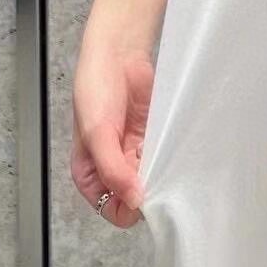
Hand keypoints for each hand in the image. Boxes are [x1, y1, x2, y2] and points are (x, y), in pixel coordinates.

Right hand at [71, 39, 153, 228]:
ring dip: (162, 175)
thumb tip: (134, 202)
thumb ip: (112, 170)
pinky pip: (165, 159)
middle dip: (149, 191)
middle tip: (160, 177)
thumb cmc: (95, 91)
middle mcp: (114, 170)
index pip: (112, 210)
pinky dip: (171, 159)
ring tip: (168, 162)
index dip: (129, 208)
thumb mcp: (97, 134)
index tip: (145, 195)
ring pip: (153, 180)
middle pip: (136, 198)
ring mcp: (135, 156)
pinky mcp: (154, 140)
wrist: (119, 56)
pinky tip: (175, 151)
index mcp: (90, 176)